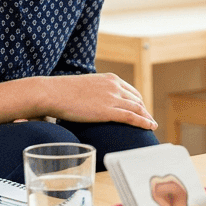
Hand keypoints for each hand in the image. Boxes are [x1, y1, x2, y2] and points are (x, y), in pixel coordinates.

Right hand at [42, 73, 156, 129]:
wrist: (53, 92)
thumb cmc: (63, 92)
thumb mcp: (85, 86)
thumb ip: (95, 92)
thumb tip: (93, 102)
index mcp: (109, 78)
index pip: (131, 91)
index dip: (138, 101)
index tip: (141, 110)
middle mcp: (114, 86)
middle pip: (136, 99)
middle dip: (144, 111)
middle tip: (147, 120)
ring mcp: (112, 98)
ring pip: (137, 108)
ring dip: (147, 117)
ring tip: (152, 125)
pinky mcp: (108, 110)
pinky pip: (132, 117)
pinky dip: (144, 122)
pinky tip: (150, 127)